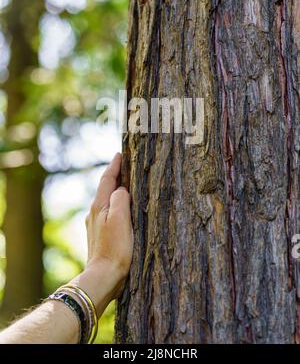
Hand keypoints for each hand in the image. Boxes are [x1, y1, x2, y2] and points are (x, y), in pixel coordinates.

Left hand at [71, 153, 132, 315]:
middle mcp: (94, 213)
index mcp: (99, 206)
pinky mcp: (100, 236)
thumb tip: (121, 190)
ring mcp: (95, 225)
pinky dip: (116, 205)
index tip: (120, 153)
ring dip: (115, 190)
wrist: (103, 276)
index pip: (107, 179)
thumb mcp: (120, 219)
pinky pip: (108, 213)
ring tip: (126, 184)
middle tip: (126, 165)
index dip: (114, 166)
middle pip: (105, 188)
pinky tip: (122, 209)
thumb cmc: (115, 249)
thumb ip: (120, 199)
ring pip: (106, 201)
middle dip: (115, 176)